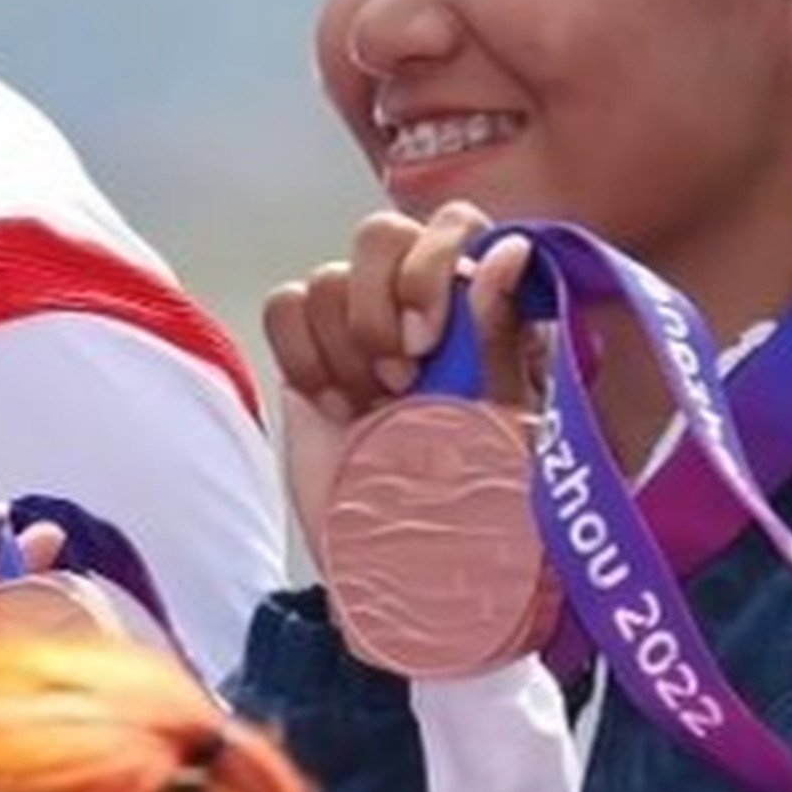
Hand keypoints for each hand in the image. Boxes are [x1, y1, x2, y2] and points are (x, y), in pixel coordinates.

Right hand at [265, 205, 535, 550]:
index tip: (430, 337)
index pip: (455, 225)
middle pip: (380, 233)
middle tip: (399, 375)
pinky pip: (283, 305)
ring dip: (346, 346)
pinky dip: (303, 354)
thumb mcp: (503, 419)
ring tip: (373, 406)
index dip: (434, 260)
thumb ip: (500, 332)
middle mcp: (419, 308)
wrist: (408, 566)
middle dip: (381, 302)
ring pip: (326, 276)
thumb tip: (508, 249)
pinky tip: (333, 404)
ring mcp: (358, 331)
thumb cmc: (479, 506)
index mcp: (483, 312)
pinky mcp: (307, 357)